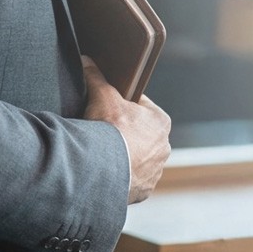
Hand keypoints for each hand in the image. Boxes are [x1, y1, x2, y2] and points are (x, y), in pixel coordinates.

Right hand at [82, 58, 171, 203]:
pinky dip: (122, 176)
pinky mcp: (144, 190)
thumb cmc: (110, 130)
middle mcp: (164, 147)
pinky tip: (106, 171)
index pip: (141, 107)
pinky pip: (132, 180)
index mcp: (160, 121)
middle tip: (103, 132)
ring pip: (138, 159)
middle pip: (140, 135)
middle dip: (125, 133)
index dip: (122, 105)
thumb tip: (88, 61)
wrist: (103, 170)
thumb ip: (97, 77)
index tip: (108, 108)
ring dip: (125, 157)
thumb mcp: (102, 96)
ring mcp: (155, 171)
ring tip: (104, 154)